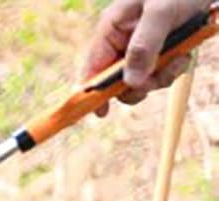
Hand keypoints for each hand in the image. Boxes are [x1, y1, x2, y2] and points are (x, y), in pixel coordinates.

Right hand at [83, 0, 205, 108]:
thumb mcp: (161, 12)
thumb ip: (144, 46)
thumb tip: (131, 83)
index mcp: (111, 28)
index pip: (93, 68)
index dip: (94, 93)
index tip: (102, 112)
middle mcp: (121, 41)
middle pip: (117, 81)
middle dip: (139, 85)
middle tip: (157, 78)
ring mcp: (138, 48)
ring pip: (139, 81)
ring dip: (160, 78)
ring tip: (179, 59)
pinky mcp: (155, 52)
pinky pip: (157, 74)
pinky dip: (171, 70)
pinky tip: (182, 55)